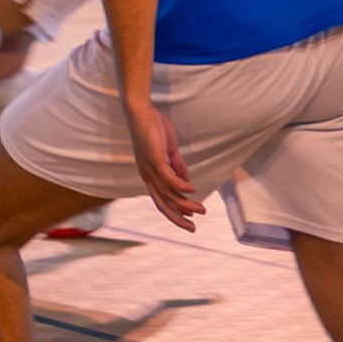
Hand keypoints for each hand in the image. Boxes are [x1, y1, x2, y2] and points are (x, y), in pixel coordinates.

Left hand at [123, 94, 205, 229]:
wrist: (141, 112)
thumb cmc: (153, 129)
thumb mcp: (169, 152)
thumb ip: (178, 167)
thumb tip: (188, 183)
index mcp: (150, 176)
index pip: (162, 201)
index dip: (176, 213)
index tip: (191, 221)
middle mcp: (148, 176)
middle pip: (163, 205)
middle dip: (178, 219)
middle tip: (193, 229)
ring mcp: (150, 169)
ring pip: (169, 195)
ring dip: (186, 204)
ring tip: (201, 210)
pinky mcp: (154, 160)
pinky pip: (169, 179)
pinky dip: (181, 187)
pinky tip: (192, 191)